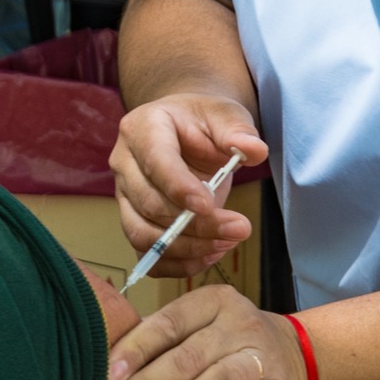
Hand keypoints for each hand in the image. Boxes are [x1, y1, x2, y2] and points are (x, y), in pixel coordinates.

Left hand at [103, 286, 306, 379]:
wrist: (292, 362)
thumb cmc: (221, 349)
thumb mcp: (193, 332)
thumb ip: (155, 342)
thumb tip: (98, 367)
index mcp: (213, 301)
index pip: (167, 324)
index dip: (134, 351)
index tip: (107, 377)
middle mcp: (240, 322)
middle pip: (186, 357)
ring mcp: (265, 355)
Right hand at [111, 94, 268, 277]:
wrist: (188, 132)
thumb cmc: (203, 121)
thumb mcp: (225, 115)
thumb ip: (238, 131)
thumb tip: (255, 151)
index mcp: (142, 129)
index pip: (155, 162)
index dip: (179, 188)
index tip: (209, 206)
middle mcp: (124, 164)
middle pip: (149, 204)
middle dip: (194, 224)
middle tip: (238, 228)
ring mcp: (125, 196)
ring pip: (142, 235)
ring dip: (187, 248)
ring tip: (227, 242)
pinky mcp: (135, 221)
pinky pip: (148, 254)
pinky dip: (178, 264)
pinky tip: (211, 255)